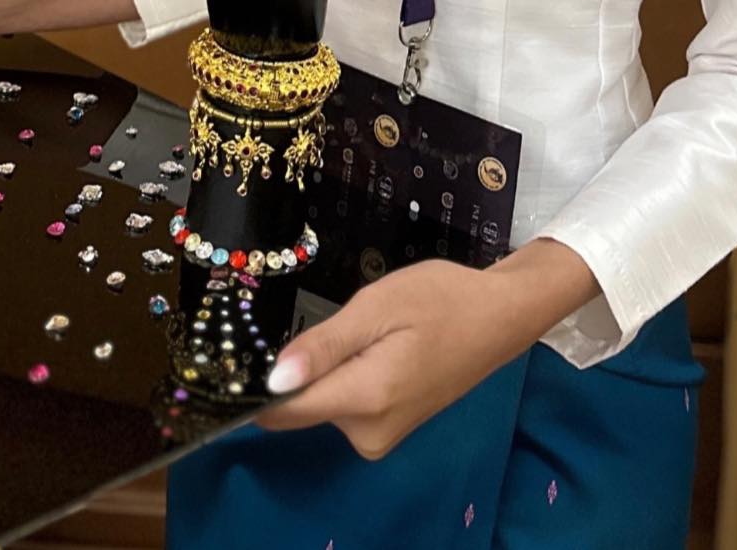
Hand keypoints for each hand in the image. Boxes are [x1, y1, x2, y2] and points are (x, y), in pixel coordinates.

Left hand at [254, 242, 600, 458]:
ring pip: (321, 402)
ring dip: (323, 368)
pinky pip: (342, 403)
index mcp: (366, 399)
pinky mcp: (386, 429)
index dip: (256, 385)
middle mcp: (369, 432)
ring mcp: (380, 436)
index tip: (240, 354)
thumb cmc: (439, 300)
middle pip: (301, 405)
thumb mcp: (377, 306)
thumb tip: (273, 380)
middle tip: (333, 319)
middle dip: (300, 365)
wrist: (497, 317)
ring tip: (359, 328)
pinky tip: (369, 346)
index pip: (286, 410)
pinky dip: (341, 376)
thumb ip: (324, 346)